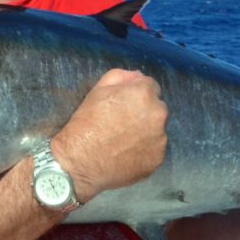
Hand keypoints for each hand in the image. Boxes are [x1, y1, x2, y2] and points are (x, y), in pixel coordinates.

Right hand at [52, 69, 167, 202]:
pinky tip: (126, 154)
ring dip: (146, 132)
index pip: (150, 86)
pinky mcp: (158, 159)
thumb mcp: (96, 91)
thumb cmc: (84, 123)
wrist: (79, 161)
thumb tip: (136, 77)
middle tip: (122, 123)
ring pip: (157, 130)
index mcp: (144, 94)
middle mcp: (158, 114)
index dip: (135, 94)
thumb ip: (120, 77)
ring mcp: (160, 139)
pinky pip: (154, 150)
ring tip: (123, 141)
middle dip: (144, 112)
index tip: (123, 104)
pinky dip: (144, 150)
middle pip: (156, 108)